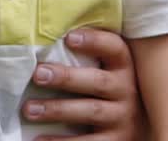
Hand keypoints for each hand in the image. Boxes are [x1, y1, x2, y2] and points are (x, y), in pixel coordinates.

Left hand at [21, 28, 147, 140]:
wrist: (138, 129)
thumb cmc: (112, 94)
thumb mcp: (110, 73)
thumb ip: (91, 58)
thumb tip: (52, 37)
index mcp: (125, 68)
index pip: (115, 48)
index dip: (94, 41)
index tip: (69, 37)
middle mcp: (128, 92)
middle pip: (97, 81)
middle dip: (66, 77)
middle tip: (38, 74)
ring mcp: (123, 119)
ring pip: (90, 111)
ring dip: (57, 109)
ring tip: (30, 109)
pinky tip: (39, 139)